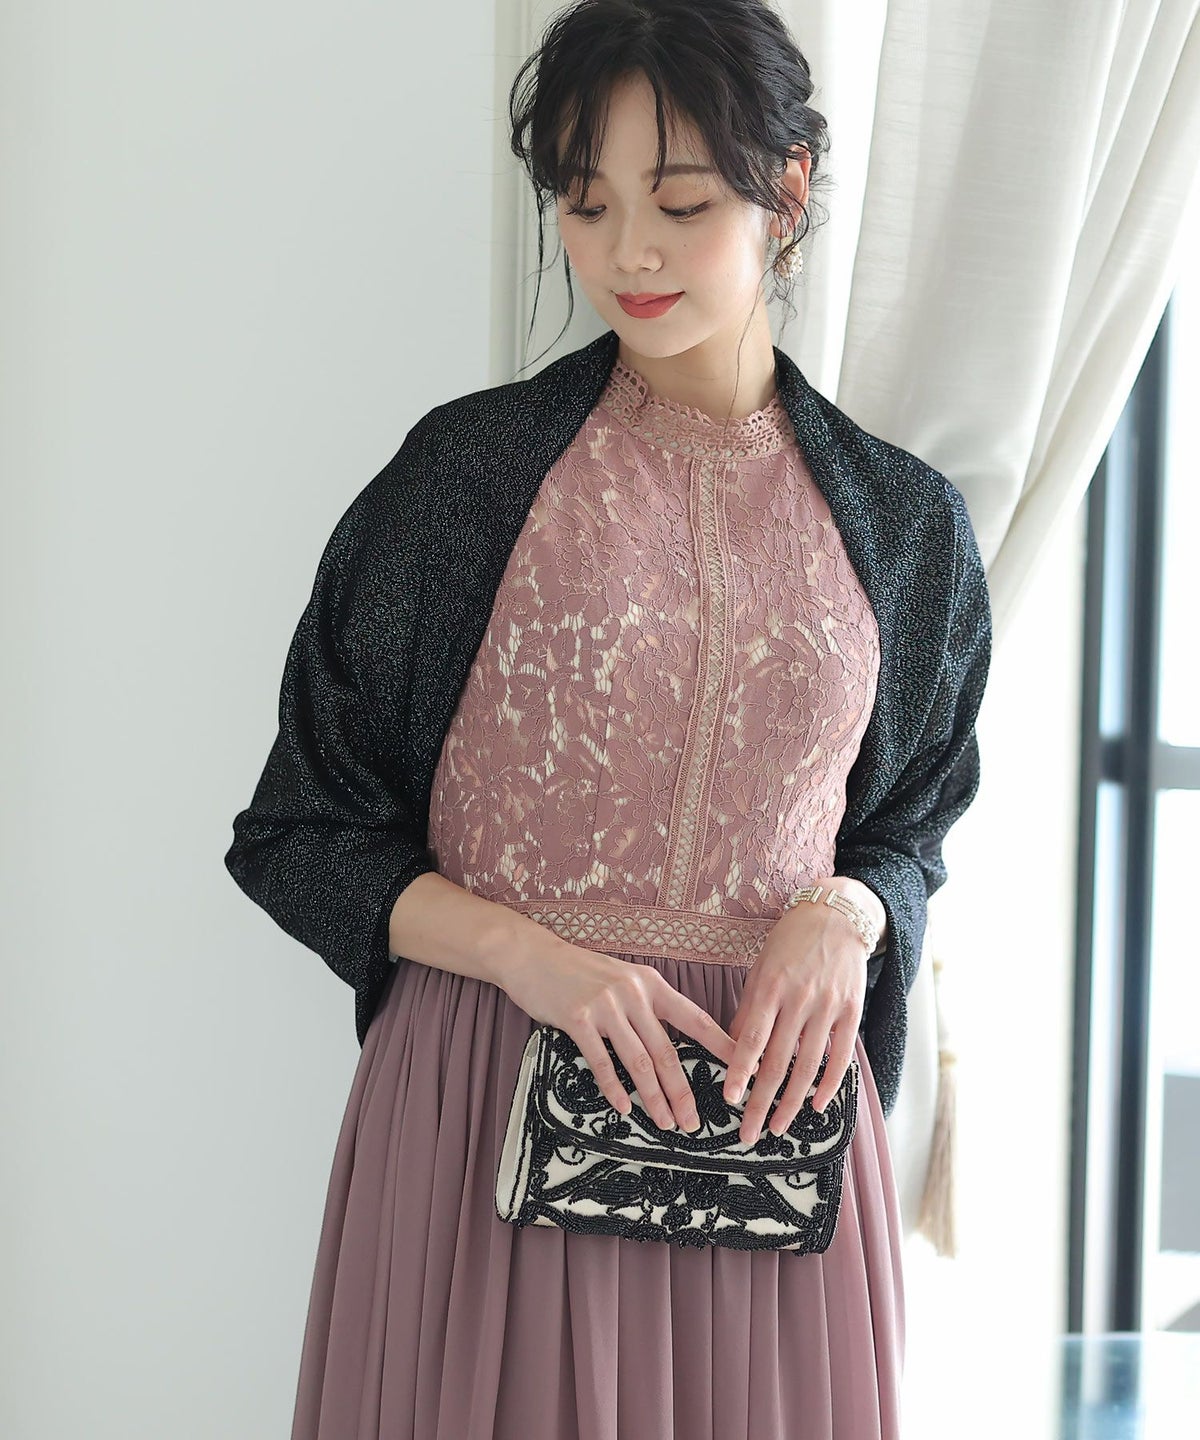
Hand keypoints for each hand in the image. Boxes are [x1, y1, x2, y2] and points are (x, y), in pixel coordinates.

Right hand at [502, 941, 745, 1132]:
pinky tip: (624, 1108)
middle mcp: (633, 993)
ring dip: (655, 1098)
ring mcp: (605, 1005)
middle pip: (667, 1052)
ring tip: (666, 1124)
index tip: (743, 1069)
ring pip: (639, 1062)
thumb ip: (646, 1006)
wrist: (532, 955)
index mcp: (651, 984)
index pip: (696, 1019)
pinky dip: (615, 1088)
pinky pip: (602, 1061)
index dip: (722, 1046)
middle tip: (694, 1122)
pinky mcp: (578, 1018)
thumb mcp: (622, 979)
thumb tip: (671, 1045)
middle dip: (684, 1092)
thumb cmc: (579, 973)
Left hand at [722, 903, 867, 1143]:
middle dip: (761, 1102)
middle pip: (778, 1061)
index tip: (729, 1099)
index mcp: (771, 987)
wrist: (836, 916)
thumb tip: (735, 1049)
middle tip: (747, 1133)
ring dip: (792, 1103)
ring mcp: (828, 1006)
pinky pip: (841, 1056)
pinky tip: (817, 1106)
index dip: (740, 1071)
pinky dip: (830, 1084)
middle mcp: (800, 999)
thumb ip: (749, 1008)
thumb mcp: (761, 968)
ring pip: (808, 1066)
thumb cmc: (789, 943)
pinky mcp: (851, 1011)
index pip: (752, 1038)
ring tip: (776, 1127)